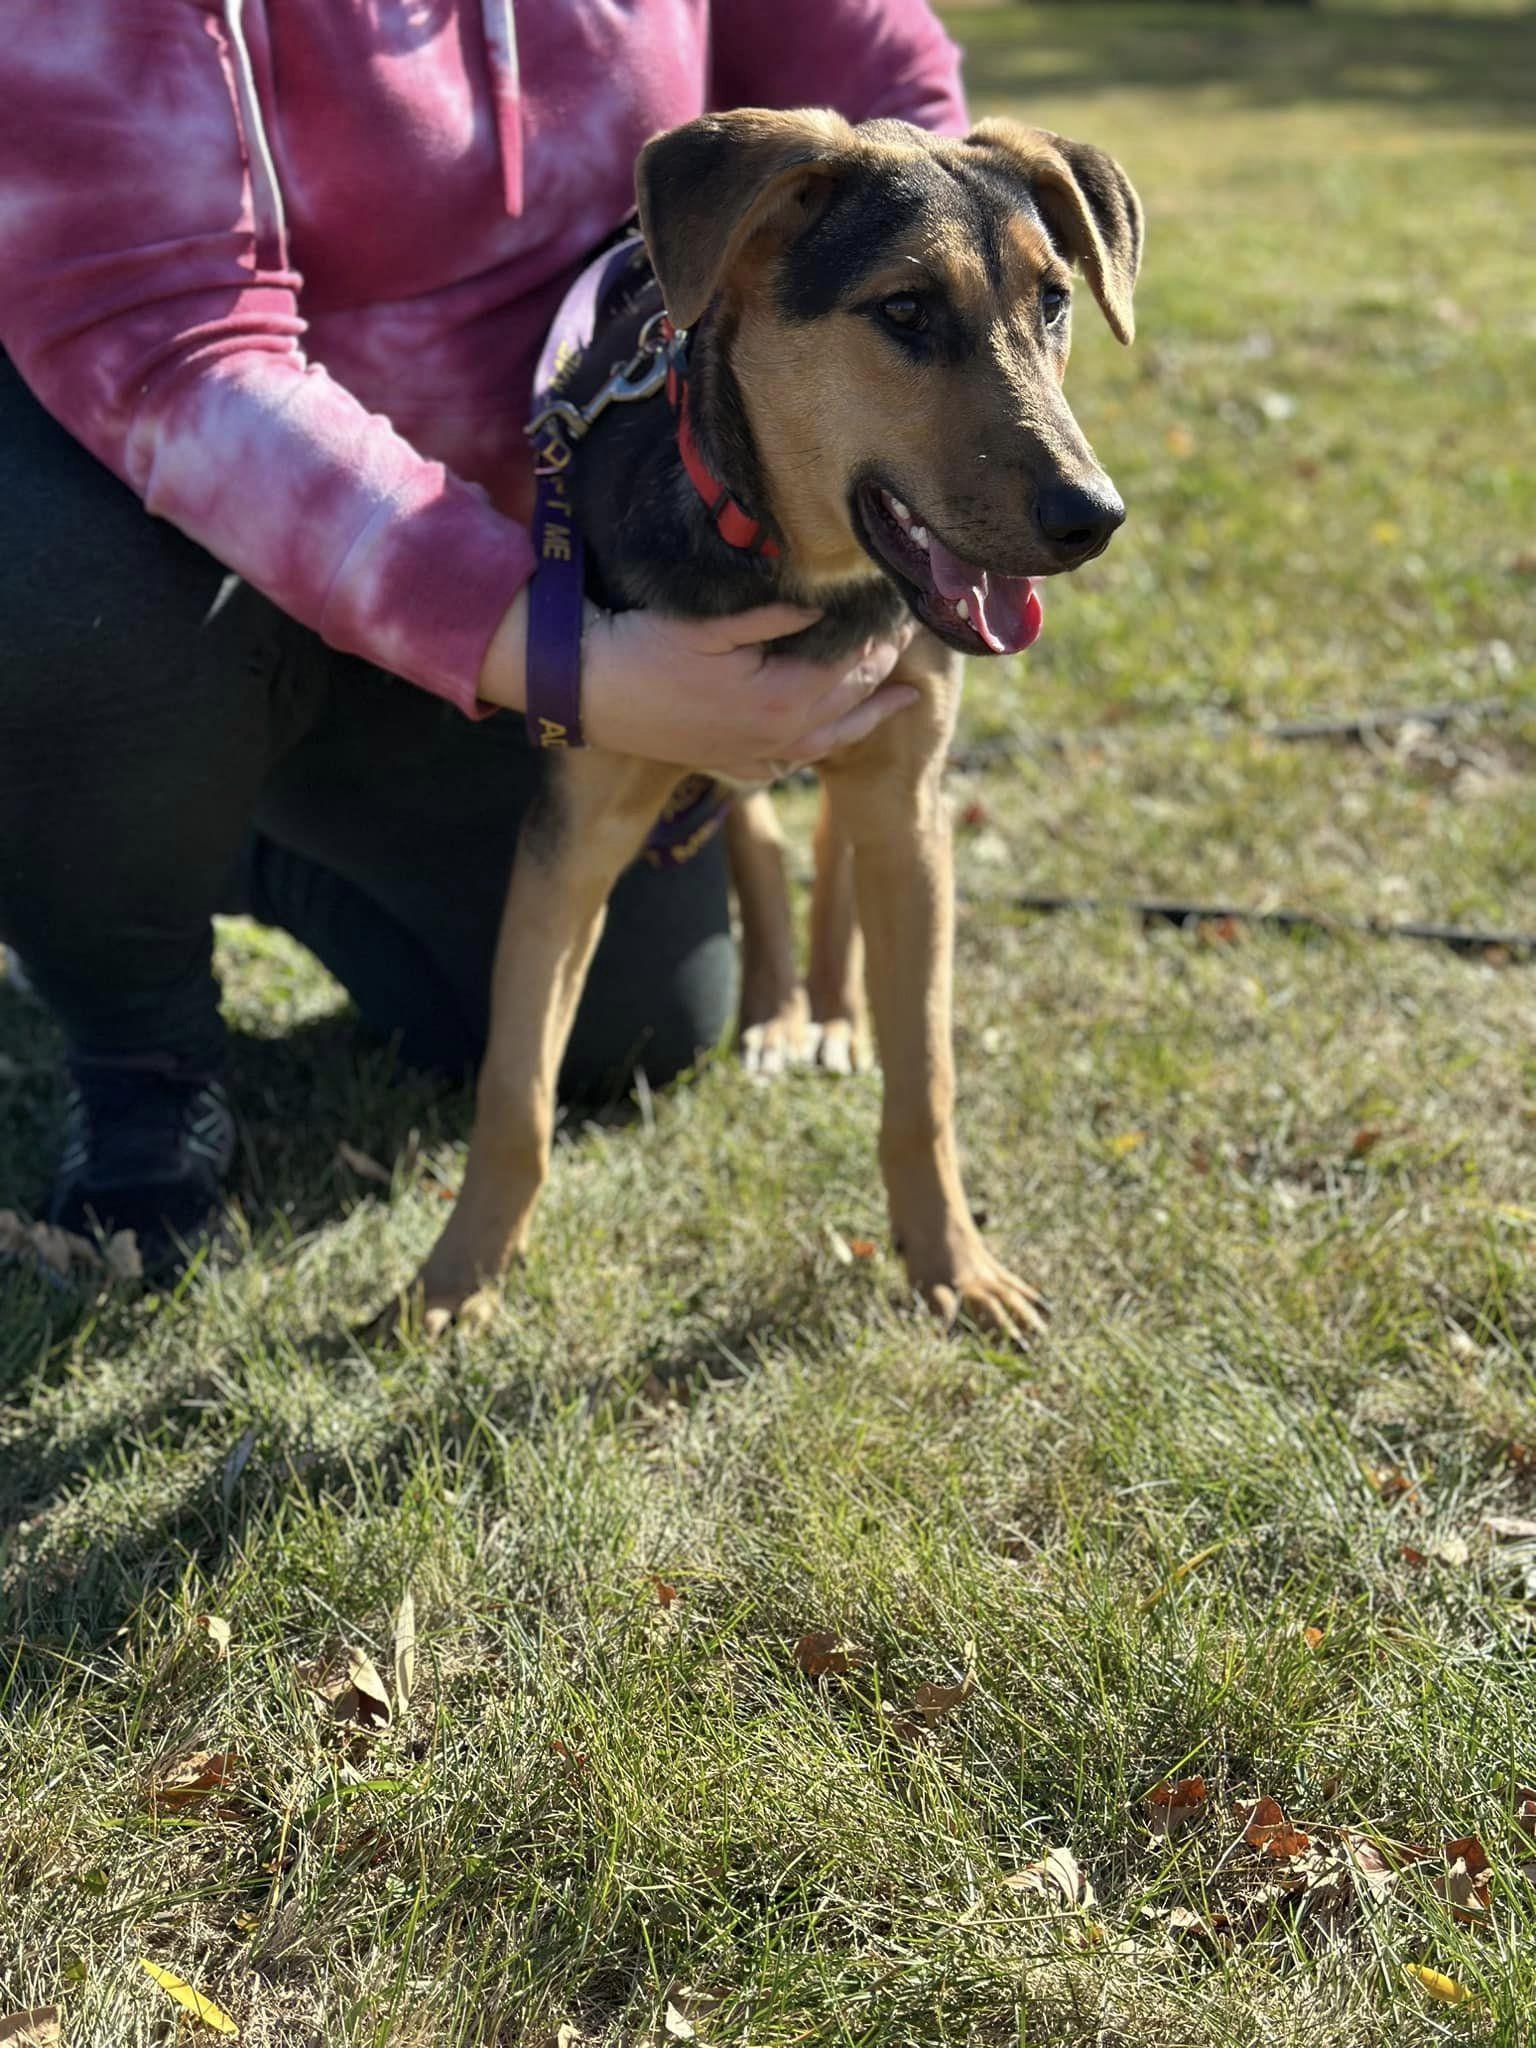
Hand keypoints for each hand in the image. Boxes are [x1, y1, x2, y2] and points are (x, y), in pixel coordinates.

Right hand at [477, 591, 918, 781]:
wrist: (588, 690)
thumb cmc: (645, 646)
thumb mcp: (714, 622)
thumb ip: (776, 616)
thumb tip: (824, 606)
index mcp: (781, 698)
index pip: (851, 667)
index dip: (880, 640)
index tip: (902, 614)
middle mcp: (777, 735)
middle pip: (848, 702)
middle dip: (883, 670)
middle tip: (908, 642)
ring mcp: (754, 754)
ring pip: (829, 740)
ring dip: (869, 718)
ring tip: (902, 701)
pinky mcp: (730, 760)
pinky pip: (788, 763)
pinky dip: (818, 750)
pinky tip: (831, 740)